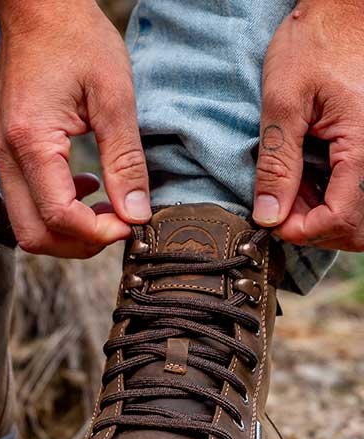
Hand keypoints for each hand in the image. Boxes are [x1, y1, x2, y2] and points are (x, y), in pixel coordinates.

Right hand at [0, 0, 149, 256]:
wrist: (38, 10)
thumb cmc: (76, 39)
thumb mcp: (114, 96)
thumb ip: (125, 160)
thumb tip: (136, 213)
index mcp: (32, 142)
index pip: (58, 215)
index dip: (96, 233)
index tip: (129, 225)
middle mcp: (7, 156)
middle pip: (33, 235)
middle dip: (78, 244)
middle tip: (116, 227)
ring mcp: (2, 157)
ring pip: (27, 226)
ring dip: (67, 232)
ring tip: (105, 210)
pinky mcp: (7, 155)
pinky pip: (26, 204)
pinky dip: (56, 212)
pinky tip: (87, 189)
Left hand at [253, 0, 363, 250]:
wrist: (343, 9)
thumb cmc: (315, 42)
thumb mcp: (282, 102)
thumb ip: (277, 164)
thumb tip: (269, 216)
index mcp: (363, 144)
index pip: (342, 218)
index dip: (304, 231)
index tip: (273, 222)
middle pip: (355, 223)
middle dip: (312, 227)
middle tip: (277, 207)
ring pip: (357, 211)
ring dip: (319, 213)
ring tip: (287, 190)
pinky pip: (356, 189)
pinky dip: (329, 195)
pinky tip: (304, 181)